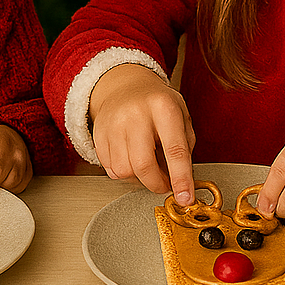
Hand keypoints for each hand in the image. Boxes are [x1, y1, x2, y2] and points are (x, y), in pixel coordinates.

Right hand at [87, 63, 196, 202]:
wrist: (125, 86)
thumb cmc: (157, 103)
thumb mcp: (181, 115)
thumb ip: (185, 146)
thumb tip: (183, 181)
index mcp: (163, 107)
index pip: (175, 150)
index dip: (181, 178)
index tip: (185, 199)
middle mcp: (136, 114)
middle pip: (144, 165)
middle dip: (156, 184)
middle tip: (164, 184)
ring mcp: (114, 124)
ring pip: (125, 171)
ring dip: (139, 178)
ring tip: (147, 163)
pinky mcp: (98, 134)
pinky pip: (110, 169)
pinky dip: (124, 172)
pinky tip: (131, 157)